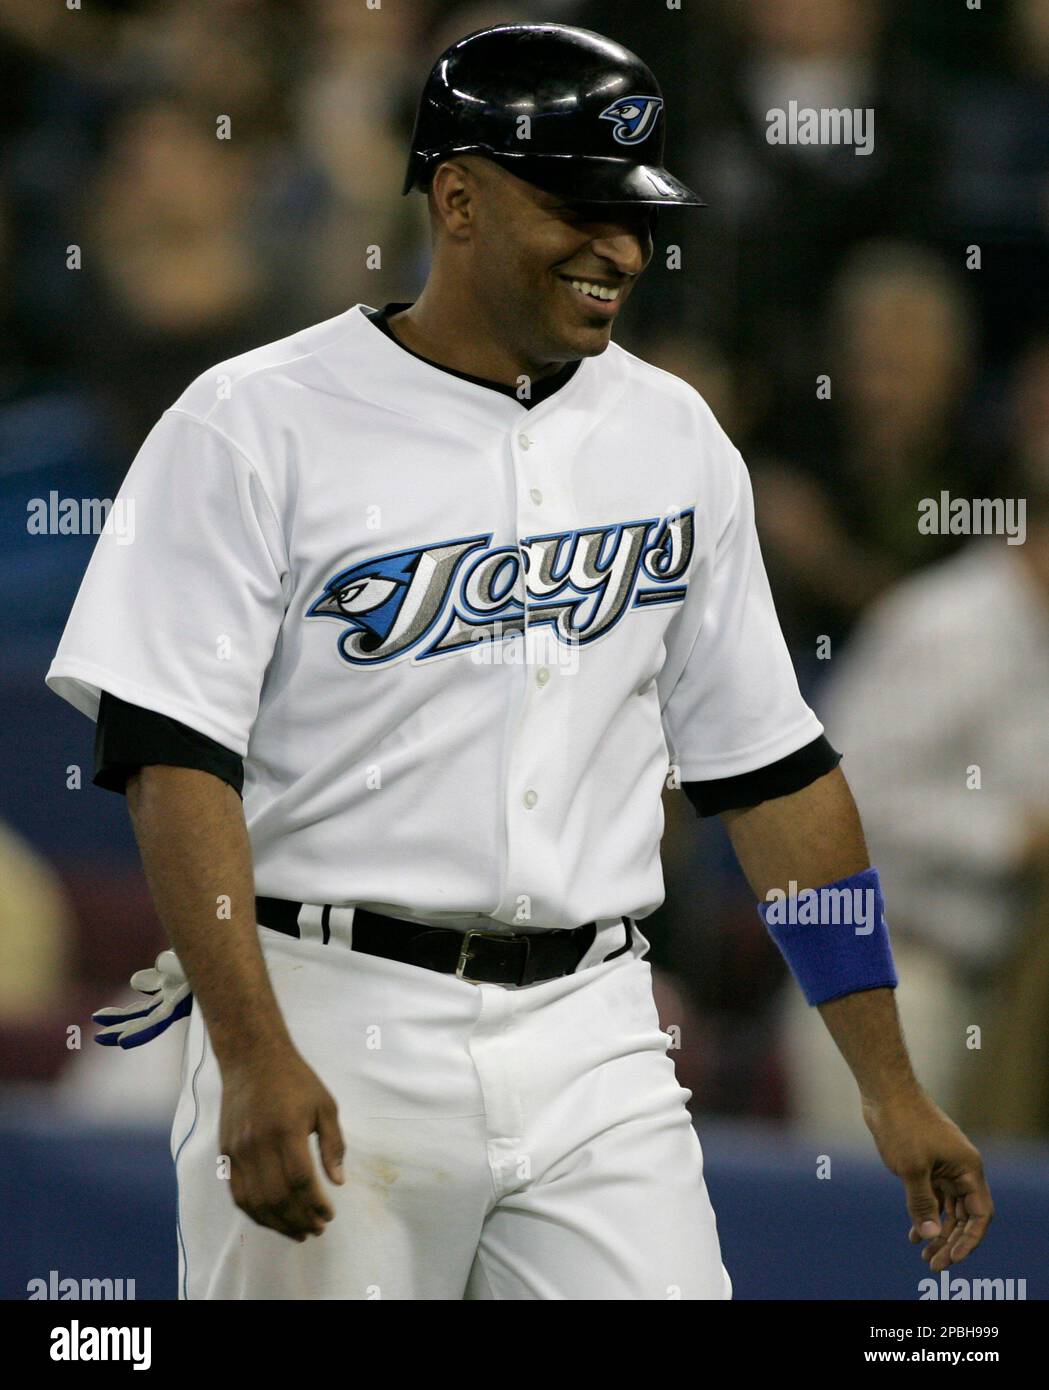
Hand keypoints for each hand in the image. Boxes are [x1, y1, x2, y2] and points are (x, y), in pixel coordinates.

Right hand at [219, 1044, 344, 1242]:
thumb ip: (332, 1144)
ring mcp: (239, 1150)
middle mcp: (259, 1144)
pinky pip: (237, 1193)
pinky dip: (255, 1212)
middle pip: (277, 1197)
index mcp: (287, 1130)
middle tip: (317, 1229)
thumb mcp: (325, 1105)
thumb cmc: (295, 1080)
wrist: (252, 1059)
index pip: (301, 1181)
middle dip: (299, 1220)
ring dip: (277, 1224)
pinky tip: (272, 1219)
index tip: (329, 1215)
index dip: (315, 1204)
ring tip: (298, 1232)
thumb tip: (338, 1181)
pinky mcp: (226, 1153)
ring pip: (255, 1202)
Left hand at [862, 1088, 993, 1271]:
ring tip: (923, 1254)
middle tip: (933, 1264)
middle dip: (951, 1241)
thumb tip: (929, 1236)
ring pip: (948, 1208)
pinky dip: (926, 1214)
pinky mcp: (928, 1162)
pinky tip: (913, 1233)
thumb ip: (922, 1204)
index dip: (969, 1241)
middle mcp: (962, 1169)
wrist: (885, 1092)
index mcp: (968, 1169)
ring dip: (937, 1230)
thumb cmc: (902, 1125)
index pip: (979, 1215)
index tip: (950, 1259)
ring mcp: (945, 1165)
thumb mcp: (911, 1169)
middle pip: (964, 1215)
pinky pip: (933, 1196)